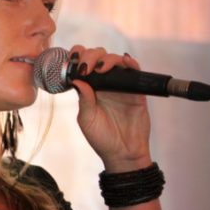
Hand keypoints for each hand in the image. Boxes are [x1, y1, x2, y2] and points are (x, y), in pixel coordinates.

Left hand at [69, 47, 152, 170]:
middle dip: (90, 56)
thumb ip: (84, 99)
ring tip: (101, 68)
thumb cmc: (102, 139)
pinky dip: (131, 63)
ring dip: (107, 59)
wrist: (123, 154)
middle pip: (99, 57)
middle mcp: (105, 84)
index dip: (77, 58)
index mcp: (90, 88)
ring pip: (116, 60)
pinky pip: (135, 71)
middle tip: (85, 66)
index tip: (72, 61)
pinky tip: (125, 62)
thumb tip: (77, 79)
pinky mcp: (137, 91)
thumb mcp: (87, 120)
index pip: (83, 64)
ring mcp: (122, 86)